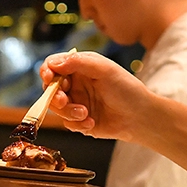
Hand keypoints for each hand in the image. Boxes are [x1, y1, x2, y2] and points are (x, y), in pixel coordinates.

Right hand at [40, 51, 154, 141]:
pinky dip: (77, 124)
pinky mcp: (79, 120)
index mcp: (79, 67)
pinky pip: (66, 123)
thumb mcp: (104, 69)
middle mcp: (75, 84)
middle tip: (65, 101)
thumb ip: (78, 62)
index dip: (47, 71)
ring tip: (85, 114)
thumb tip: (53, 64)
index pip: (53, 65)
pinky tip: (92, 122)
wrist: (140, 117)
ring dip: (68, 112)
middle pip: (49, 88)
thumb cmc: (126, 89)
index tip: (49, 78)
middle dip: (55, 96)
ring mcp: (76, 102)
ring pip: (56, 108)